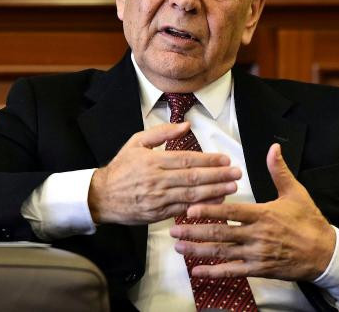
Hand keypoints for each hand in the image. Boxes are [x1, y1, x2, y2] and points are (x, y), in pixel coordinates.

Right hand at [88, 122, 241, 224]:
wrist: (102, 196)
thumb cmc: (121, 168)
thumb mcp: (136, 142)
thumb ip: (161, 132)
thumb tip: (185, 125)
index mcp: (153, 161)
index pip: (187, 159)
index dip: (208, 160)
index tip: (225, 159)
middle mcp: (157, 180)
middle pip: (193, 177)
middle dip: (218, 175)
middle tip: (236, 173)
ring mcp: (158, 198)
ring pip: (192, 195)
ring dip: (215, 191)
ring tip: (232, 187)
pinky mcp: (158, 213)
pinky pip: (183, 209)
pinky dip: (201, 206)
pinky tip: (215, 202)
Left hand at [170, 143, 335, 280]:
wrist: (325, 253)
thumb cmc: (309, 221)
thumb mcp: (296, 192)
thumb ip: (279, 170)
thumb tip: (273, 147)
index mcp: (263, 215)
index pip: (233, 212)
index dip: (211, 211)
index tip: (190, 209)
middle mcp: (257, 236)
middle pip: (221, 233)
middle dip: (195, 231)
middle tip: (174, 228)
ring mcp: (257, 254)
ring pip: (223, 253)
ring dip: (199, 250)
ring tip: (179, 246)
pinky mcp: (259, 269)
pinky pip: (233, 272)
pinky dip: (214, 272)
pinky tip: (197, 270)